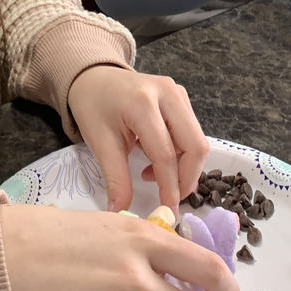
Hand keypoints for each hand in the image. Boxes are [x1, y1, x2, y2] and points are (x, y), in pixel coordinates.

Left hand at [66, 66, 206, 214]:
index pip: (165, 153)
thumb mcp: (100, 143)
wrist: (94, 77)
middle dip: (187, 178)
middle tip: (171, 198)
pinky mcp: (181, 96)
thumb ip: (116, 179)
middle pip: (195, 145)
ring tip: (155, 176)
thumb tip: (120, 214)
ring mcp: (177, 92)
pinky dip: (181, 152)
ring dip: (184, 166)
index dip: (170, 186)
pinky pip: (192, 131)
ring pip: (197, 139)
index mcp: (142, 103)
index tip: (168, 211)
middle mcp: (167, 93)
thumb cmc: (93, 107)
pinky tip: (157, 159)